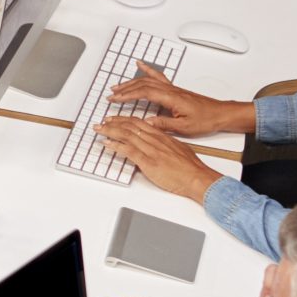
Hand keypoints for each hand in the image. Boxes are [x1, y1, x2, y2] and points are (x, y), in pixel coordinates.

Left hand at [94, 116, 224, 200]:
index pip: (139, 123)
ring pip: (127, 135)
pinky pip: (129, 150)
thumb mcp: (178, 149)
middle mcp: (155, 140)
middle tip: (103, 121)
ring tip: (100, 129)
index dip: (125, 120)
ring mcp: (151, 150)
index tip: (115, 118)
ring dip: (110, 131)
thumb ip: (166, 144)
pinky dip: (116, 145)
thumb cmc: (190, 167)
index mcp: (162, 136)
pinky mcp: (149, 162)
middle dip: (114, 122)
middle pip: (131, 126)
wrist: (196, 177)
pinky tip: (107, 143)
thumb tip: (159, 145)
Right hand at [107, 62, 247, 136]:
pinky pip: (158, 76)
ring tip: (118, 85)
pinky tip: (140, 65)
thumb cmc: (206, 119)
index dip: (127, 95)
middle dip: (125, 89)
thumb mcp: (184, 127)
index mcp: (171, 98)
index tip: (115, 99)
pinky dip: (147, 69)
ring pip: (148, 80)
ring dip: (131, 82)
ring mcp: (172, 88)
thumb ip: (164, 124)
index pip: (144, 93)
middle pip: (143, 84)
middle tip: (111, 94)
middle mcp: (171, 90)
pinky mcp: (174, 89)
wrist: (220, 113)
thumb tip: (147, 122)